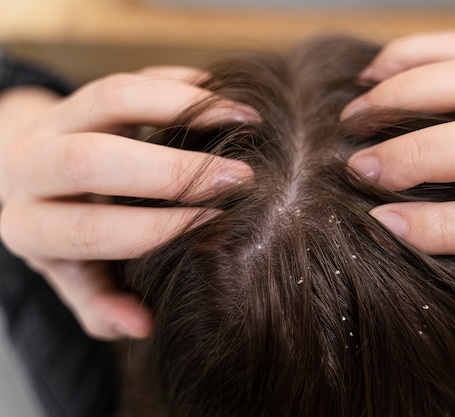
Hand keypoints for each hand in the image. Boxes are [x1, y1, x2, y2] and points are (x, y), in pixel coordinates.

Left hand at [0, 66, 255, 339]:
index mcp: (28, 227)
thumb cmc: (65, 237)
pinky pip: (134, 75)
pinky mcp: (86, 92)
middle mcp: (31, 168)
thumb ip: (100, 303)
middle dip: (174, 170)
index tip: (217, 223)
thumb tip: (142, 325)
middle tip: (241, 179)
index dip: (157, 229)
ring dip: (185, 106)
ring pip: (112, 96)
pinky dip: (183, 81)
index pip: (89, 230)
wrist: (28, 178)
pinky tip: (224, 99)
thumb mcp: (74, 276)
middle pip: (91, 159)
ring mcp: (57, 121)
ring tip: (245, 120)